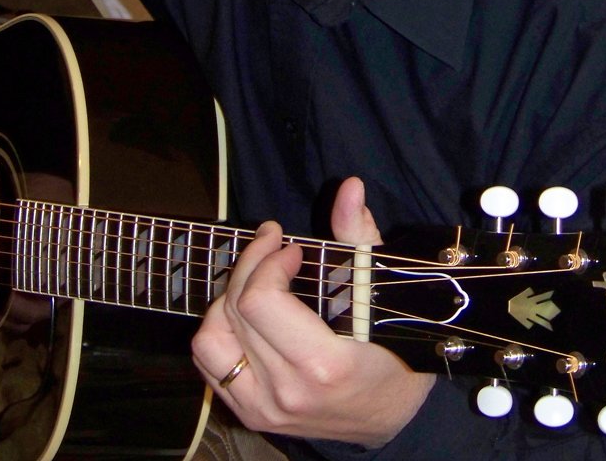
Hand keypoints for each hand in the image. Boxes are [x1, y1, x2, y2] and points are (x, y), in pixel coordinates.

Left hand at [192, 177, 434, 445]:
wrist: (393, 418)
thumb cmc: (394, 351)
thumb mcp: (380, 291)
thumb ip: (358, 235)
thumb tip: (349, 186)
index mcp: (322, 364)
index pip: (258, 302)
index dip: (266, 260)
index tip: (290, 246)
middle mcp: (286, 392)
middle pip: (235, 311)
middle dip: (250, 264)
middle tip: (271, 244)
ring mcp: (265, 409)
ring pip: (210, 340)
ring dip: (227, 300)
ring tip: (256, 282)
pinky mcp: (253, 414)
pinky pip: (211, 366)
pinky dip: (220, 331)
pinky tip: (247, 313)